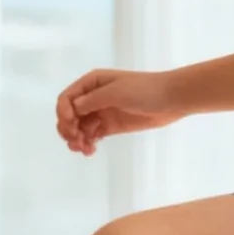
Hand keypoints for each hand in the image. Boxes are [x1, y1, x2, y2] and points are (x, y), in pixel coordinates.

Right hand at [56, 69, 184, 155]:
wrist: (171, 100)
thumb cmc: (144, 90)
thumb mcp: (116, 91)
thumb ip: (92, 100)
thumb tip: (73, 109)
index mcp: (92, 83)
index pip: (67, 98)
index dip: (63, 113)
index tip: (71, 126)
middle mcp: (93, 97)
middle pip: (69, 115)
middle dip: (68, 129)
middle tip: (76, 141)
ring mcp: (101, 112)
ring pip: (79, 128)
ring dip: (76, 139)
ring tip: (84, 149)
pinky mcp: (110, 126)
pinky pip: (92, 136)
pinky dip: (88, 144)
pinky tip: (91, 151)